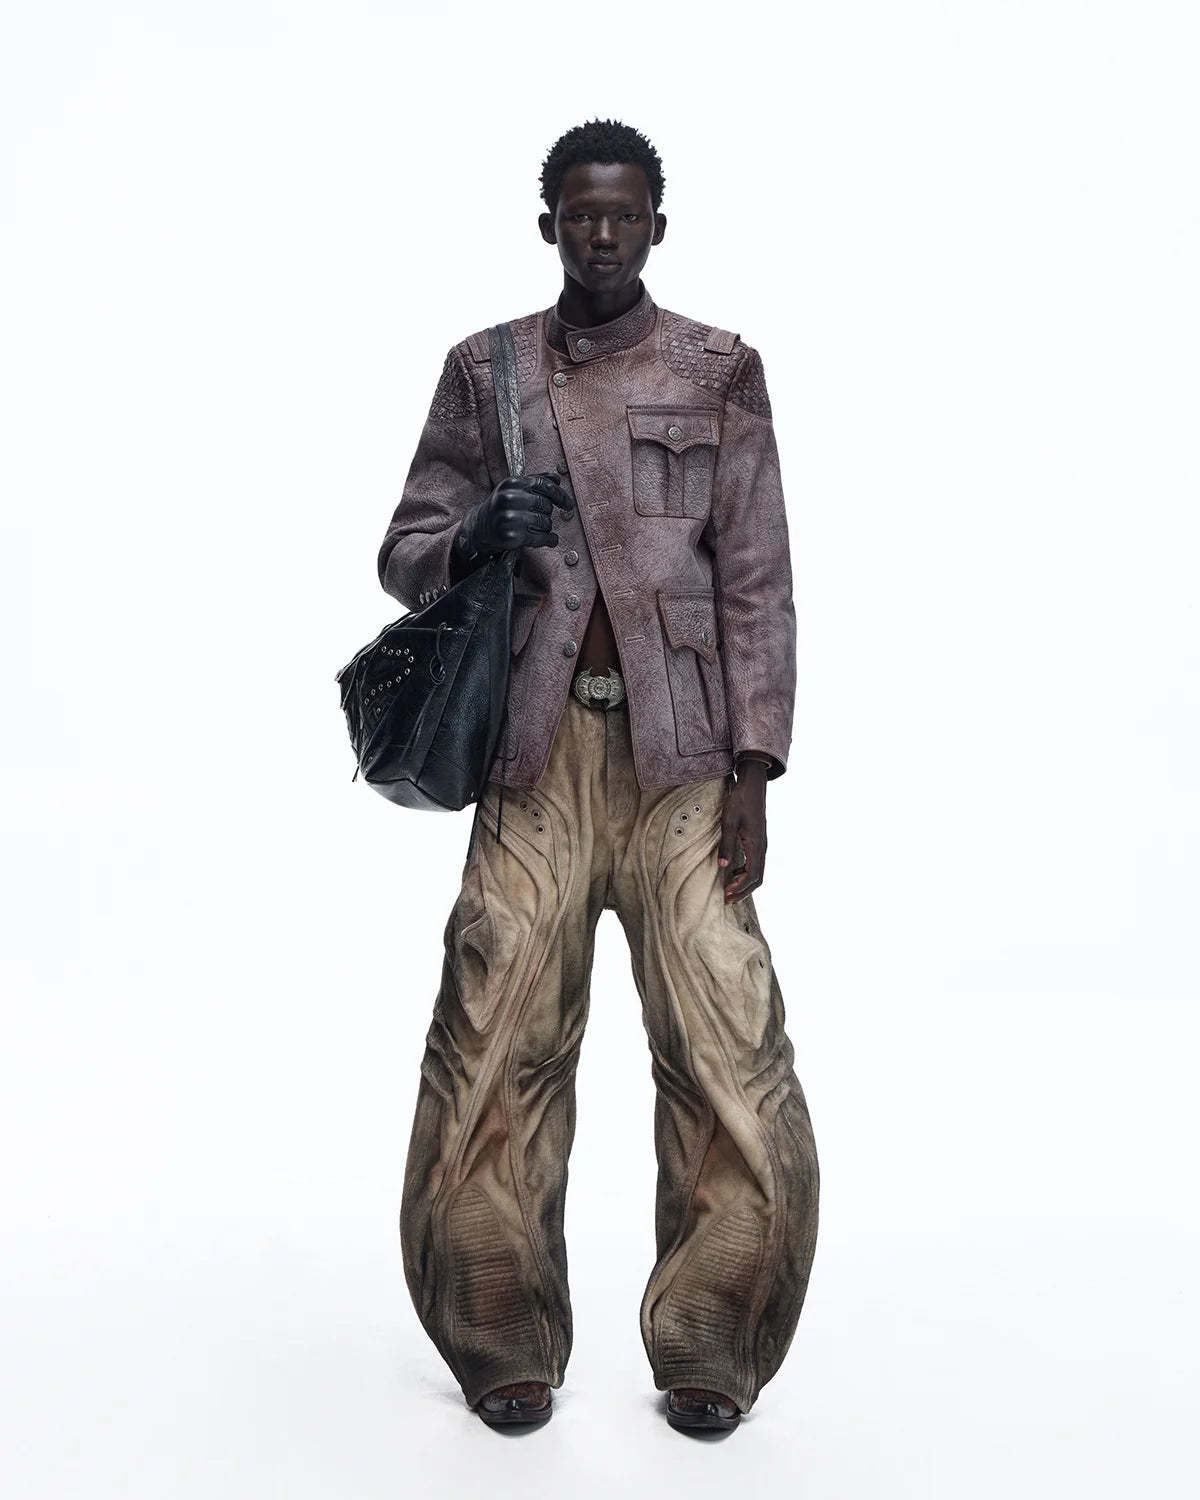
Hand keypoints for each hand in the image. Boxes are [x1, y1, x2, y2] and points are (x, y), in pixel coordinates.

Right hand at [453, 473, 572, 565]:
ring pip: (545, 522)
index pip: (544, 485)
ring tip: (538, 528)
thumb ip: (534, 482)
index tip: (568, 503)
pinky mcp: (512, 536)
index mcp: (512, 483)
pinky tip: (551, 540)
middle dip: (547, 513)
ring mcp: (510, 518)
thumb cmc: (501, 507)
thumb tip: (557, 478)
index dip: (560, 495)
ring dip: (546, 527)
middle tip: (541, 517)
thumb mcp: (513, 489)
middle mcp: (510, 499)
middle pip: (546, 505)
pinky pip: (540, 537)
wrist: (480, 527)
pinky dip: (549, 540)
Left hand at [719, 761, 767, 902]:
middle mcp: (762, 848)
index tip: (726, 894)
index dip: (740, 888)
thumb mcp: (729, 821)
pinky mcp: (758, 841)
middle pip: (758, 878)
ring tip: (729, 889)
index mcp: (756, 845)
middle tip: (727, 899)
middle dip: (743, 891)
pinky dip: (746, 873)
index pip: (752, 875)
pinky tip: (733, 872)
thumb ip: (726, 844)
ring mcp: (762, 845)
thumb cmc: (740, 801)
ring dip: (744, 884)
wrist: (752, 786)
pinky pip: (755, 864)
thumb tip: (723, 866)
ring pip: (758, 872)